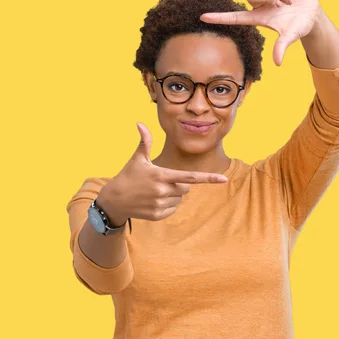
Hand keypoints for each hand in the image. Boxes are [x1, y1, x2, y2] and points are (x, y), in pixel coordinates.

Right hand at [97, 123, 227, 222]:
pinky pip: (172, 210)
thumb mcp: (137, 159)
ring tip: (154, 192)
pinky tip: (152, 201)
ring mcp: (159, 204)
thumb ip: (144, 142)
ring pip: (179, 199)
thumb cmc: (128, 176)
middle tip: (161, 182)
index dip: (208, 178)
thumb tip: (140, 123)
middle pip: (186, 188)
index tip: (224, 180)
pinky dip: (166, 206)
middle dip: (178, 184)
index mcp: (161, 175)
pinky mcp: (157, 215)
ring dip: (172, 196)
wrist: (114, 199)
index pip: (190, 177)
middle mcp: (162, 191)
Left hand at [200, 0, 321, 65]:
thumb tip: (277, 63)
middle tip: (280, 5)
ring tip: (289, 3)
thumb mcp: (290, 37)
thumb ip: (281, 47)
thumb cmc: (298, 28)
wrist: (312, 15)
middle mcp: (259, 6)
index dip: (219, 17)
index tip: (202, 17)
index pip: (234, 17)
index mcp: (257, 18)